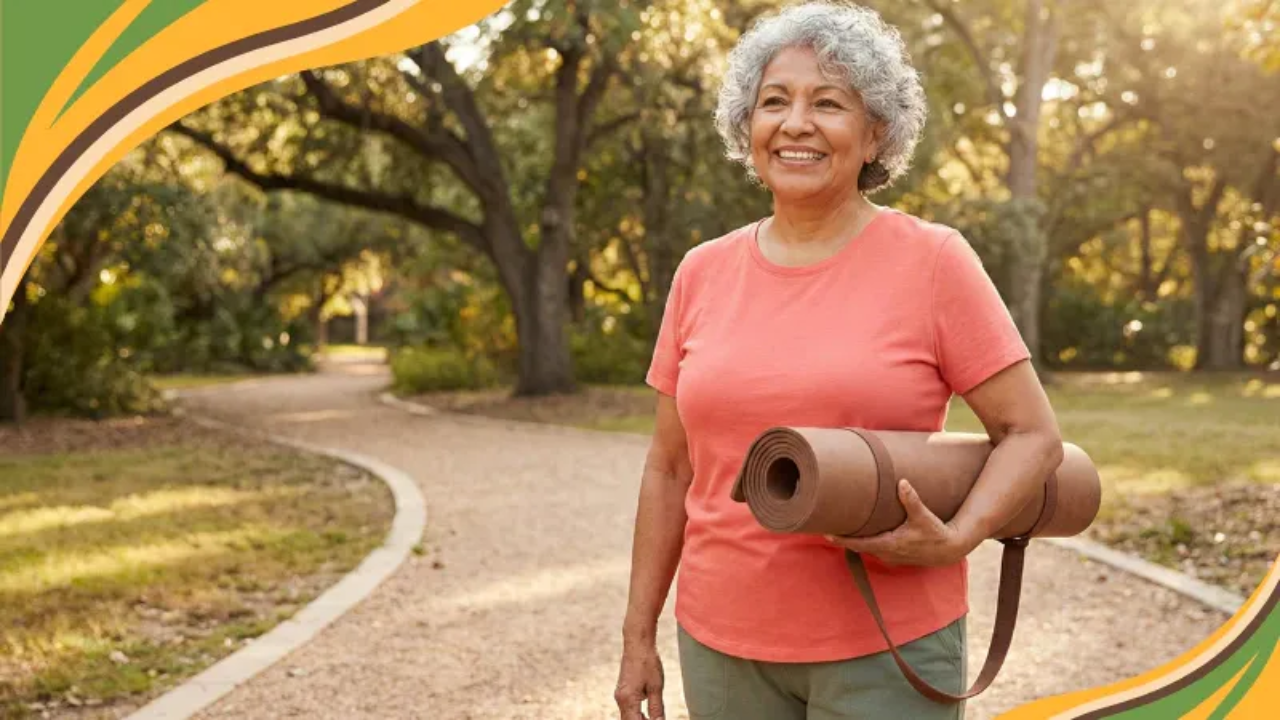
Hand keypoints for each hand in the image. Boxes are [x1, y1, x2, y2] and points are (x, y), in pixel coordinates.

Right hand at [615, 640, 664, 719]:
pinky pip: (627, 709)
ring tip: (653, 719)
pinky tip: (647, 714)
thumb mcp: (656, 688)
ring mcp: (619, 695)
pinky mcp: (622, 690)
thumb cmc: (648, 663)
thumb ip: (656, 709)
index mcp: (628, 700)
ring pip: (627, 716)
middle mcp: (620, 699)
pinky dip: (636, 714)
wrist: (638, 644)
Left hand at [826, 479, 976, 566]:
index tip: (826, 533)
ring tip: (841, 525)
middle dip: (844, 537)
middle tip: (828, 523)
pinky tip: (862, 531)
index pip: (859, 544)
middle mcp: (887, 553)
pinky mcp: (895, 555)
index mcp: (889, 545)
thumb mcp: (924, 517)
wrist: (949, 549)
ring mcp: (891, 556)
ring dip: (854, 539)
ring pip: (866, 547)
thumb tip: (902, 482)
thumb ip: (911, 500)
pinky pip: (875, 548)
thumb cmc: (935, 533)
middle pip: (858, 546)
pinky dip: (866, 541)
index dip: (842, 539)